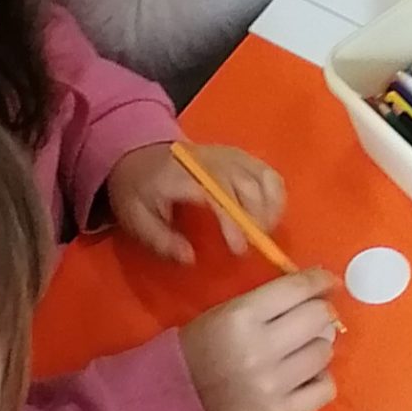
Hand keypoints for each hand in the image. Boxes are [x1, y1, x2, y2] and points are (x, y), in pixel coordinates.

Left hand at [104, 141, 282, 262]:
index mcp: (182, 174)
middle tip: (251, 248)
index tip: (238, 249)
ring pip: (263, 178)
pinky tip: (269, 216)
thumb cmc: (138, 190)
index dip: (232, 221)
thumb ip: (161, 240)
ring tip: (263, 234)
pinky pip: (268, 173)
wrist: (139, 152)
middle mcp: (211, 160)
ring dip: (270, 209)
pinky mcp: (240, 156)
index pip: (217, 194)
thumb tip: (190, 258)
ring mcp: (229, 155)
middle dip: (256, 220)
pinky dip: (276, 195)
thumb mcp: (135, 218)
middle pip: (247, 185)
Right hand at [179, 269, 339, 410]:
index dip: (320, 280)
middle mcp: (261, 349)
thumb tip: (321, 295)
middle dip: (320, 312)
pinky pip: (325, 389)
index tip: (327, 282)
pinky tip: (305, 375)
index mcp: (242, 316)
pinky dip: (320, 379)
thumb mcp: (228, 310)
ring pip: (324, 352)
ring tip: (301, 348)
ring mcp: (273, 384)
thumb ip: (271, 300)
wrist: (176, 397)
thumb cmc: (203, 345)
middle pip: (318, 318)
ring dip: (318, 345)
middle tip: (313, 316)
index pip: (298, 289)